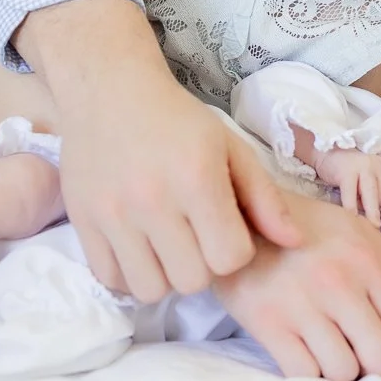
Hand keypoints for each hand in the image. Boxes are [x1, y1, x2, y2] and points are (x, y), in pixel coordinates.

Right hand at [24, 0, 299, 302]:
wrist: (109, 91)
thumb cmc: (178, 119)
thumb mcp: (231, 147)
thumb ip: (265, 198)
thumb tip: (297, 241)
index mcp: (197, 179)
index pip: (230, 258)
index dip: (234, 250)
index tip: (225, 228)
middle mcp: (152, 201)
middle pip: (192, 281)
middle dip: (201, 265)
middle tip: (195, 237)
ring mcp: (113, 215)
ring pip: (151, 290)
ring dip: (165, 275)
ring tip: (166, 246)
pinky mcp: (83, 223)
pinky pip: (112, 280)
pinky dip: (129, 273)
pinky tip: (138, 247)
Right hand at [213, 191, 380, 380]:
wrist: (241, 216)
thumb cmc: (309, 230)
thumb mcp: (360, 235)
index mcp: (368, 261)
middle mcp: (339, 283)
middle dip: (375, 365)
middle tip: (359, 353)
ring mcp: (302, 304)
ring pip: (343, 373)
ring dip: (339, 370)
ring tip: (329, 350)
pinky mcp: (267, 322)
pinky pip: (303, 374)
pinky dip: (308, 373)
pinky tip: (304, 353)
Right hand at [313, 147, 380, 225]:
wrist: (325, 154)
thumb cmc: (347, 172)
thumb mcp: (367, 177)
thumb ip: (376, 190)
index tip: (378, 216)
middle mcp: (377, 163)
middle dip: (377, 210)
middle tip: (374, 225)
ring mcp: (363, 166)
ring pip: (371, 194)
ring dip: (370, 213)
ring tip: (371, 227)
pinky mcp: (347, 171)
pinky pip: (351, 193)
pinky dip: (351, 207)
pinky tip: (350, 217)